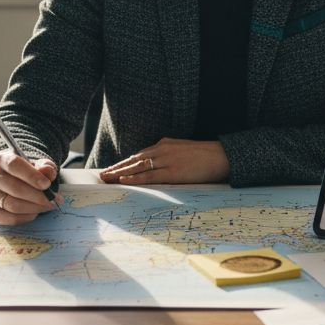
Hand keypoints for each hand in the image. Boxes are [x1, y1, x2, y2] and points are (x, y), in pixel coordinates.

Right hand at [0, 151, 60, 225]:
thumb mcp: (38, 165)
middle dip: (38, 196)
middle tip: (53, 200)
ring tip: (47, 206)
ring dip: (34, 208)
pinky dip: (26, 217)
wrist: (12, 182)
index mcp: (2, 159)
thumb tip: (47, 171)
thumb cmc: (27, 173)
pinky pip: (9, 219)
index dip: (32, 176)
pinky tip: (35, 212)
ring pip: (13, 205)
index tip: (47, 184)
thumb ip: (45, 166)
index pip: (14, 165)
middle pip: (15, 188)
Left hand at [100, 138, 230, 184]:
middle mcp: (162, 150)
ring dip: (120, 173)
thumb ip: (169, 155)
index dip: (124, 163)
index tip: (111, 170)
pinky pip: (150, 175)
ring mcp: (167, 160)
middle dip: (117, 168)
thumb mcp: (183, 151)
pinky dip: (135, 178)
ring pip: (138, 167)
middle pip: (134, 160)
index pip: (139, 155)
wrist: (222, 156)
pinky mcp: (173, 171)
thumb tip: (156, 164)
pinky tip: (124, 180)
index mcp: (165, 145)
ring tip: (106, 178)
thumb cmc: (206, 156)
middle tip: (102, 175)